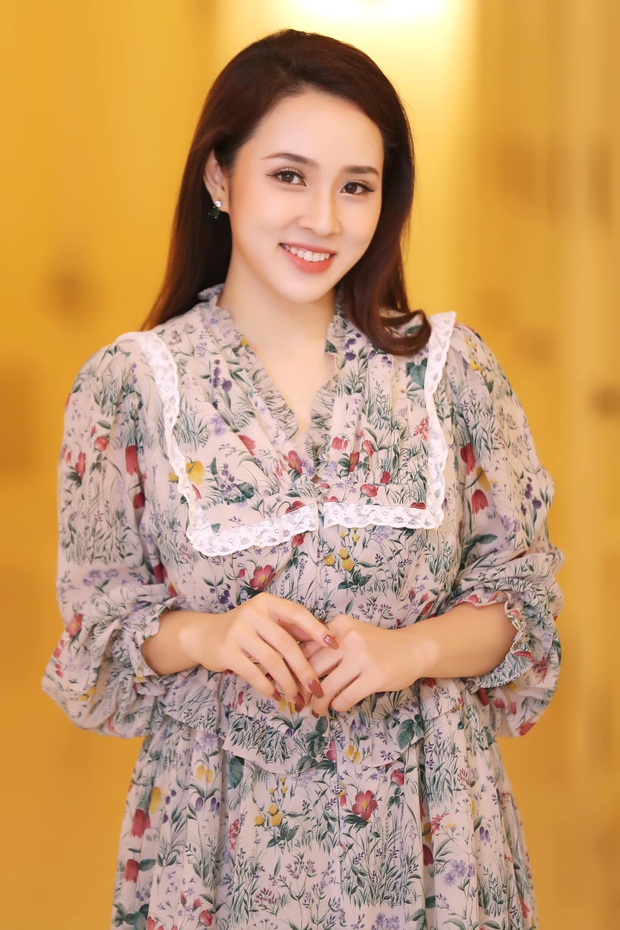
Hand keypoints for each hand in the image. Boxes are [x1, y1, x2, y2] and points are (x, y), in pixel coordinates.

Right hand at [178, 593, 338, 708]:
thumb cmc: (245, 629)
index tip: (334, 645)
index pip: (297, 613)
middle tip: (317, 688)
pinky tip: (277, 696)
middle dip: (304, 669)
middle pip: (286, 643)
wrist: (204, 635)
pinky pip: (254, 674)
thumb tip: (324, 640)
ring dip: (288, 683)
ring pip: (272, 661)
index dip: (316, 629)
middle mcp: (252, 614)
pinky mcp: (226, 652)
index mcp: (267, 603)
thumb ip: (291, 629)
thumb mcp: (267, 621)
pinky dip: (268, 688)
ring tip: (298, 699)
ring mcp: (238, 632)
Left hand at [299, 613, 419, 714]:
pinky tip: (337, 706)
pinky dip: (337, 705)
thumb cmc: (378, 644)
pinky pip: (345, 697)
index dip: (295, 667)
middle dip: (303, 688)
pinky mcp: (374, 677)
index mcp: (339, 624)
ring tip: (316, 709)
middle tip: (299, 700)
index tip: (289, 681)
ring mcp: (362, 657)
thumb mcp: (351, 634)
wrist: (414, 648)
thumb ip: (327, 644)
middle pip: (312, 668)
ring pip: (327, 686)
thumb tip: (295, 665)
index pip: (306, 647)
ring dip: (318, 703)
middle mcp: (348, 638)